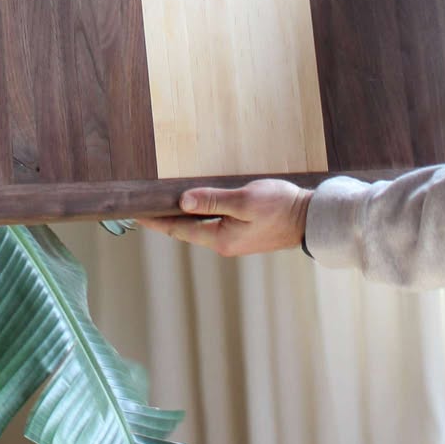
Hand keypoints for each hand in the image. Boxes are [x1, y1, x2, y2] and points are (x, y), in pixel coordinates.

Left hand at [138, 179, 310, 255]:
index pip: (178, 229)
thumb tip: (182, 200)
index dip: (155, 220)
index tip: (134, 213)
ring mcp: (234, 239)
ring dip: (181, 215)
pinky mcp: (243, 233)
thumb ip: (213, 200)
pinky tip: (195, 202)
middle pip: (186, 229)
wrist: (310, 218)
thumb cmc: (280, 207)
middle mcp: (223, 243)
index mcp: (220, 238)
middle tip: (143, 205)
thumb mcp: (244, 200)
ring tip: (162, 202)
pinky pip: (213, 223)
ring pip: (199, 226)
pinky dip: (198, 213)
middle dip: (164, 218)